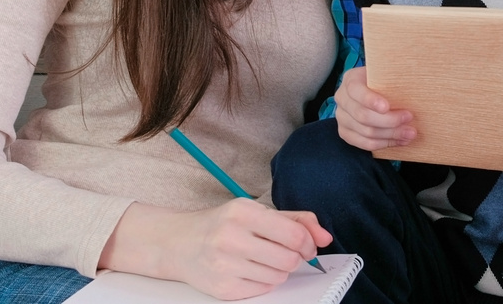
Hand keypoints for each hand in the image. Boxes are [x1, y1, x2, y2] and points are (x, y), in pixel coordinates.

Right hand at [99, 199, 330, 299]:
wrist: (177, 243)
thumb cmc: (222, 224)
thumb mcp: (256, 211)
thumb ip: (295, 220)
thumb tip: (325, 236)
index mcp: (242, 212)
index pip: (293, 234)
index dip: (308, 243)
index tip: (307, 245)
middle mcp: (231, 237)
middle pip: (289, 259)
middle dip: (295, 258)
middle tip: (285, 252)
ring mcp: (224, 265)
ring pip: (278, 276)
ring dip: (279, 270)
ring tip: (262, 259)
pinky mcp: (222, 288)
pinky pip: (263, 290)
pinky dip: (264, 282)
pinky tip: (251, 270)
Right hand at [333, 66, 414, 150]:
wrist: (373, 91)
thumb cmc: (383, 82)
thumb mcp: (385, 73)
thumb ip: (392, 78)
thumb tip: (411, 87)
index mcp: (351, 80)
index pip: (356, 90)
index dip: (370, 100)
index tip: (387, 107)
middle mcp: (342, 98)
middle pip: (363, 115)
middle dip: (389, 120)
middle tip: (409, 118)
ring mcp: (342, 117)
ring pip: (366, 132)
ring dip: (391, 134)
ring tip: (409, 133)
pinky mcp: (345, 133)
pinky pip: (364, 143)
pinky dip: (384, 143)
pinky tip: (399, 140)